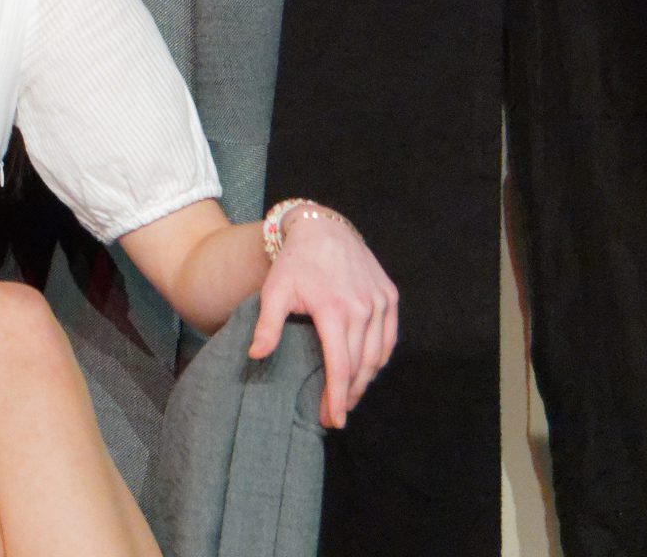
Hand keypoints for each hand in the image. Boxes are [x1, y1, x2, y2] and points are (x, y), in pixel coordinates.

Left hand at [249, 214, 398, 427]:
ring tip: (347, 397)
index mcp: (333, 310)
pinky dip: (379, 359)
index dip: (336, 396)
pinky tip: (367, 371)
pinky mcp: (390, 296)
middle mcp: (362, 309)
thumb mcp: (274, 290)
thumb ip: (267, 325)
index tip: (333, 419)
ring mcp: (380, 302)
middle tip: (335, 415)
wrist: (322, 227)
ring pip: (377, 355)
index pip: (340, 366)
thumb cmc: (294, 261)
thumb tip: (256, 355)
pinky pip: (389, 338)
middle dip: (347, 395)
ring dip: (364, 381)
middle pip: (360, 366)